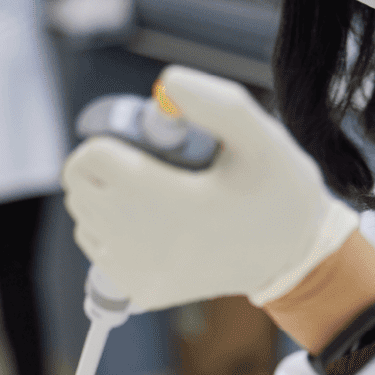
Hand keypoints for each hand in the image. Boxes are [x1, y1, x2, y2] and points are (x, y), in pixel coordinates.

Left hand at [62, 66, 358, 310]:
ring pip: (85, 218)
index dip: (112, 139)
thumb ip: (214, 101)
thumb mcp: (260, 136)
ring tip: (159, 194)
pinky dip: (114, 231)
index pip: (90, 159)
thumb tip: (166, 84)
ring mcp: (136, 273)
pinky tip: (154, 223)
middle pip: (80, 187)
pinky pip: (100, 249)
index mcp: (167, 203)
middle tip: (156, 165)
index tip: (147, 143)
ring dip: (108, 198)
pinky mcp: (138, 291)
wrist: (293, 256)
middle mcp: (142, 245)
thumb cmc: (277, 192)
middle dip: (107, 165)